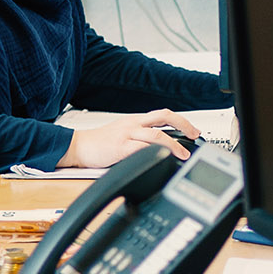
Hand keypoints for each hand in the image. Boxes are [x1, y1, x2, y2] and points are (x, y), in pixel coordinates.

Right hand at [60, 110, 199, 167]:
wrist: (78, 146)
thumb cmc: (100, 143)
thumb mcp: (124, 134)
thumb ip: (141, 138)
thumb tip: (162, 147)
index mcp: (136, 120)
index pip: (163, 115)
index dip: (182, 121)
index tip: (193, 130)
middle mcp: (134, 123)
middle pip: (164, 116)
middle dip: (183, 124)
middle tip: (195, 135)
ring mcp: (127, 134)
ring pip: (156, 134)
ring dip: (173, 144)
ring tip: (183, 154)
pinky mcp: (120, 147)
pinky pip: (140, 148)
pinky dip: (154, 153)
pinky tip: (161, 158)